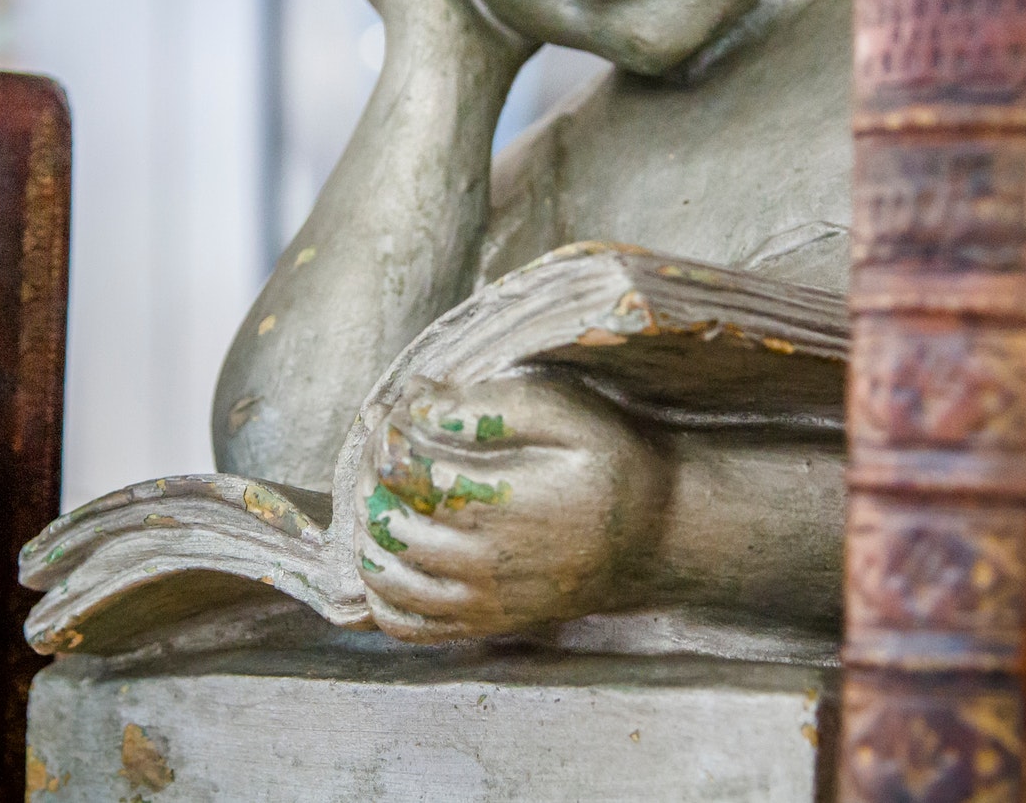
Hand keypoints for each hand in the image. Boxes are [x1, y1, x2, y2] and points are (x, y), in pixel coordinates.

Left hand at [353, 374, 667, 641]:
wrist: (658, 537)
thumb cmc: (613, 465)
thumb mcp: (568, 413)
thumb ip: (490, 403)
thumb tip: (419, 400)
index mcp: (503, 502)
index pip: (406, 469)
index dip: (389, 435)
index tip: (399, 416)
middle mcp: (485, 561)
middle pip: (388, 519)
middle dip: (371, 477)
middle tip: (384, 449)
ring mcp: (481, 602)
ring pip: (385, 576)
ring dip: (367, 532)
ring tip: (382, 496)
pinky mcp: (483, 625)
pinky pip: (405, 625)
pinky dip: (380, 593)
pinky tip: (390, 554)